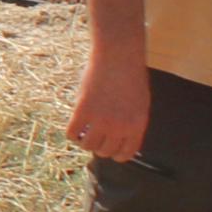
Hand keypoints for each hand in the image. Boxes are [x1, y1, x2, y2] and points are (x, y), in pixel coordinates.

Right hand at [67, 45, 151, 160]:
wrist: (118, 56)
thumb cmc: (130, 75)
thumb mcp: (140, 103)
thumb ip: (131, 123)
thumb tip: (120, 139)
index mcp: (136, 126)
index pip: (125, 154)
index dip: (116, 154)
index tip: (110, 149)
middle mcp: (119, 127)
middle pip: (105, 151)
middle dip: (99, 146)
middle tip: (95, 136)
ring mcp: (100, 120)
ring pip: (87, 145)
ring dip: (84, 141)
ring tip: (84, 132)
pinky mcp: (83, 111)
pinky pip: (72, 133)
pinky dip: (71, 133)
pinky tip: (74, 126)